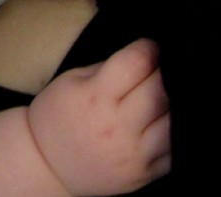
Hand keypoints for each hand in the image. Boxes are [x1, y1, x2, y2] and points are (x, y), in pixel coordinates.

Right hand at [27, 38, 170, 195]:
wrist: (46, 165)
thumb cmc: (56, 116)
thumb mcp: (71, 81)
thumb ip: (108, 69)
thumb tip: (144, 57)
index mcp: (94, 97)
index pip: (136, 63)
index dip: (147, 48)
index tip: (148, 47)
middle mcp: (117, 126)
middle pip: (160, 89)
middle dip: (162, 73)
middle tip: (156, 71)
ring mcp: (133, 154)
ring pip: (173, 120)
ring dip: (172, 104)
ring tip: (160, 98)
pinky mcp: (144, 174)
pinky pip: (174, 149)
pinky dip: (172, 132)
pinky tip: (159, 123)